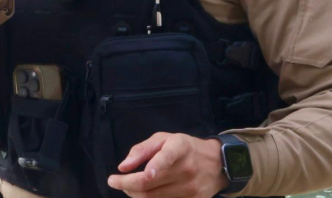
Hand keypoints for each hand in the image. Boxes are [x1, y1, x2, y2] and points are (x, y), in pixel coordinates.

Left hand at [107, 132, 227, 197]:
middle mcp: (186, 169)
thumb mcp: (164, 139)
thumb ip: (141, 150)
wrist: (217, 164)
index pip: (166, 158)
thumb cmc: (184, 148)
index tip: (144, 174)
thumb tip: (123, 167)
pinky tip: (143, 194)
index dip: (155, 166)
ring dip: (135, 194)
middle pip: (150, 184)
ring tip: (128, 186)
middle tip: (114, 181)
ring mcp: (191, 189)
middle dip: (126, 185)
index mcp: (179, 148)